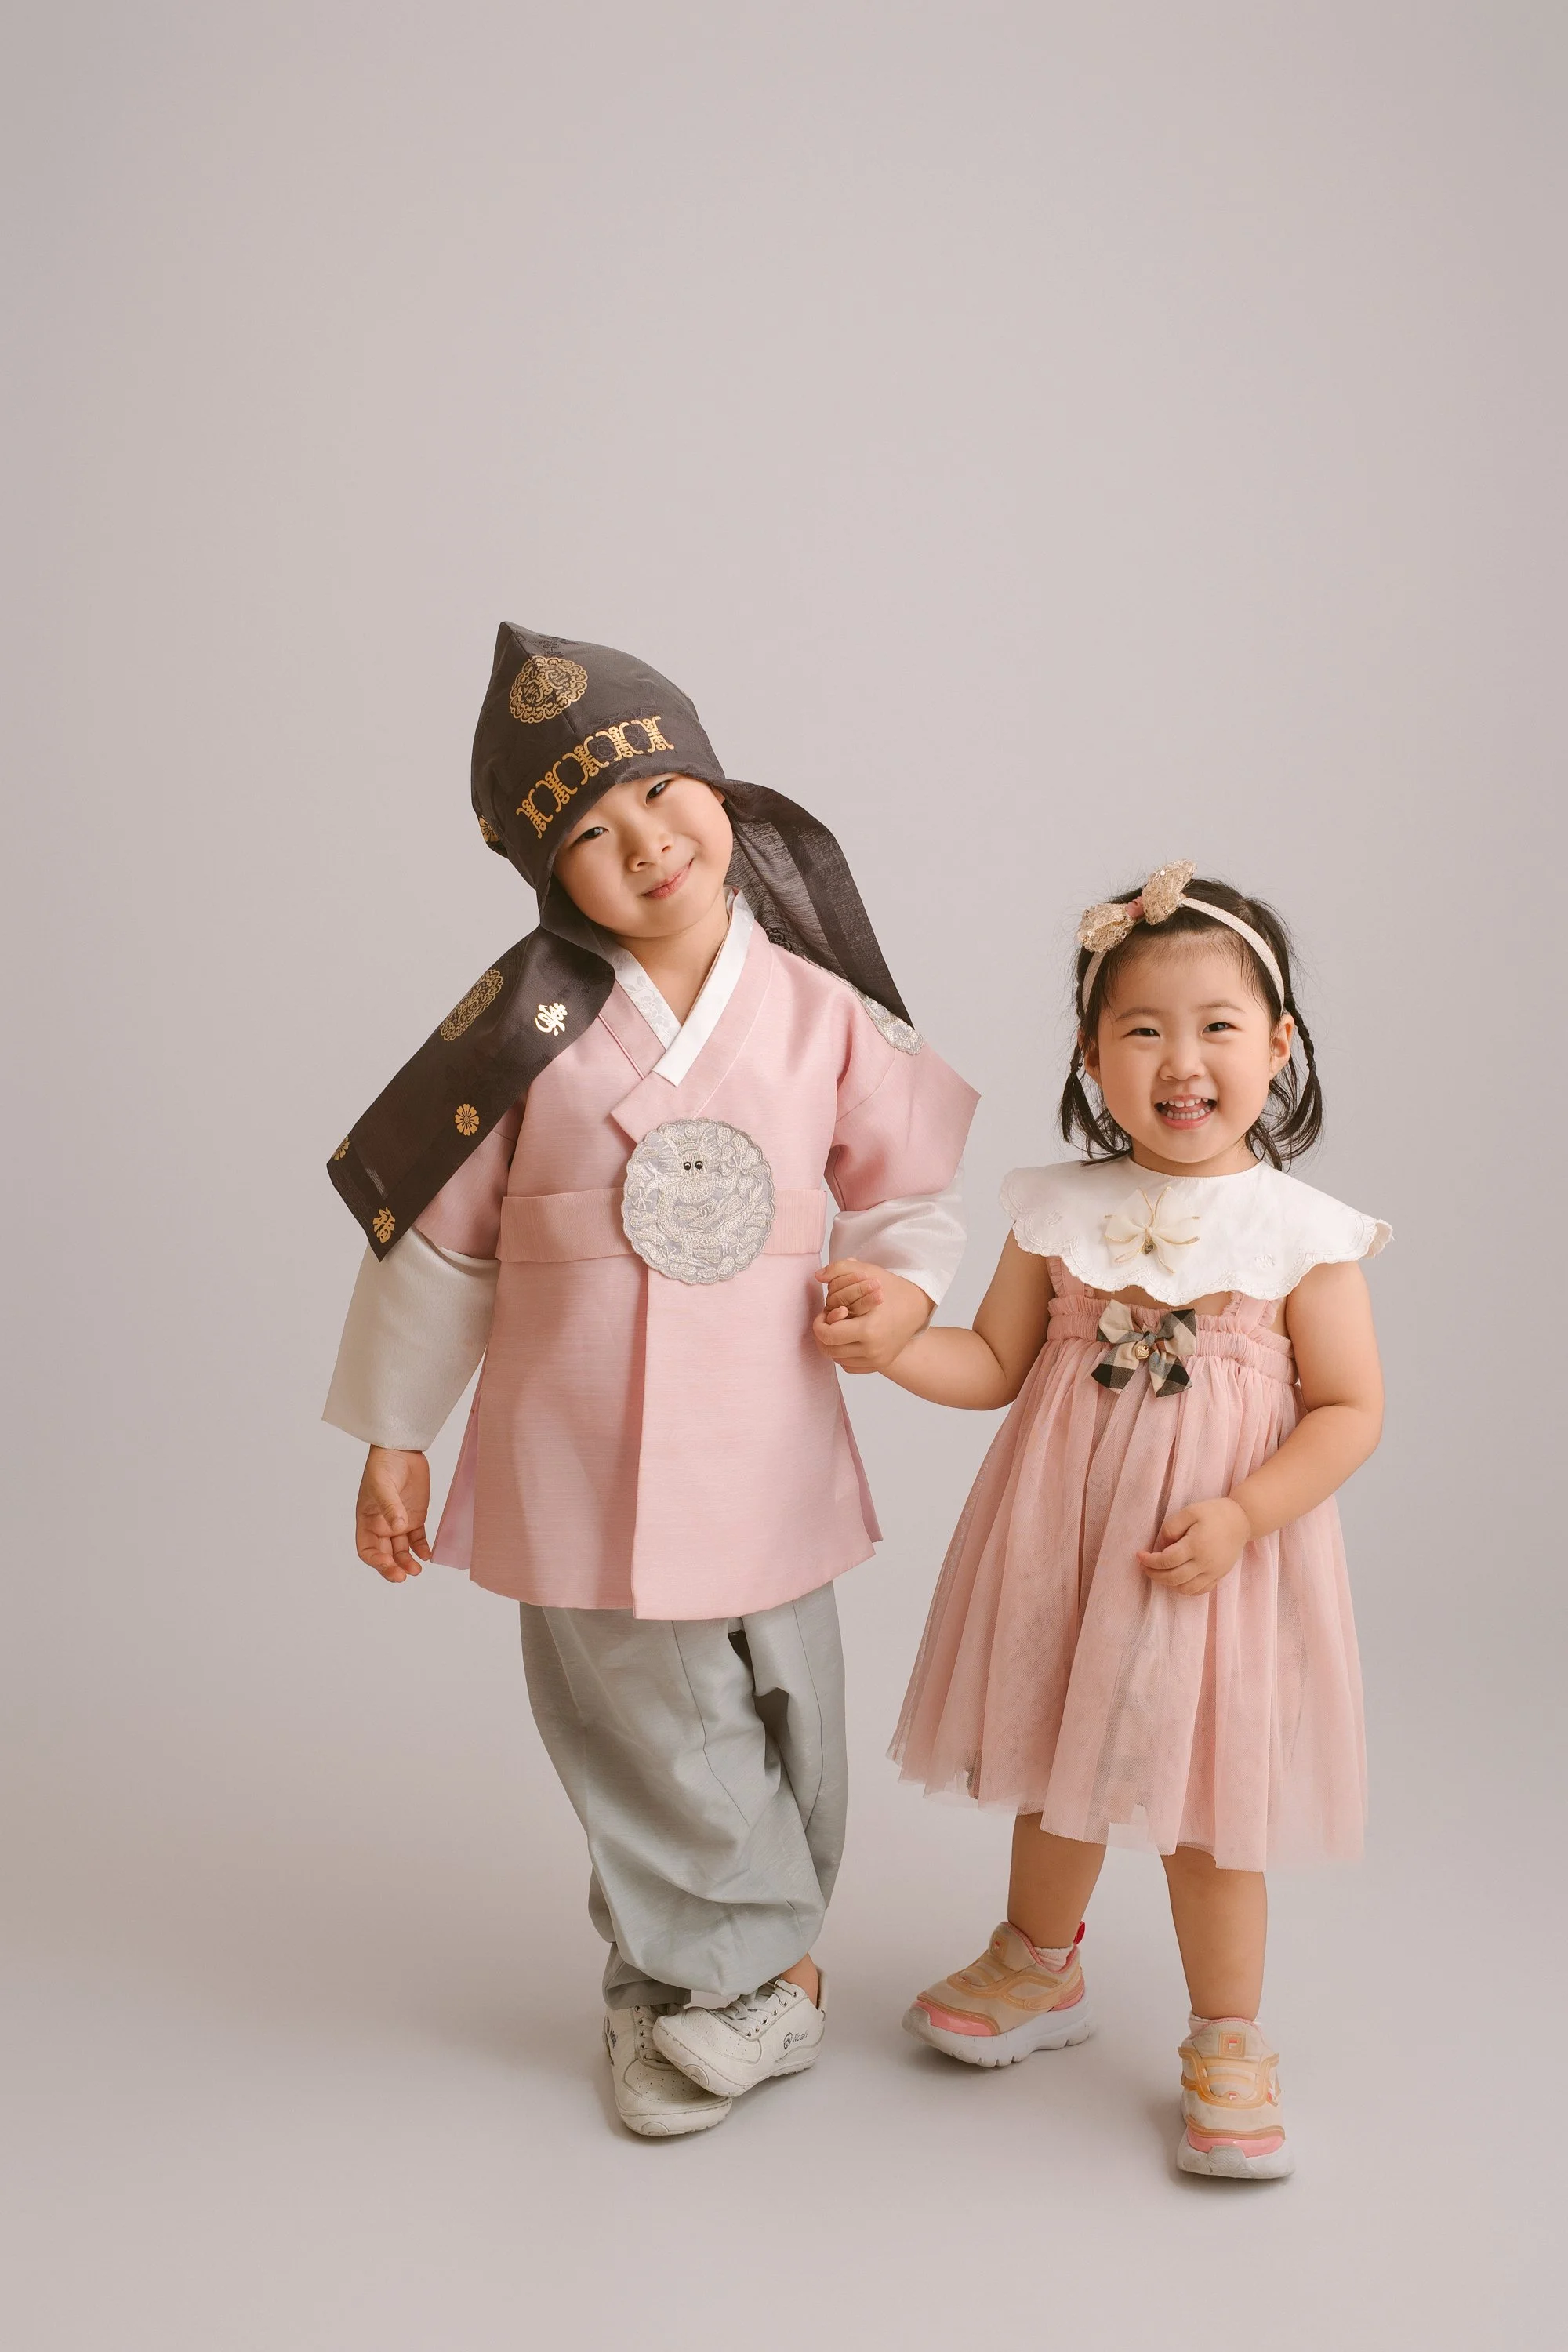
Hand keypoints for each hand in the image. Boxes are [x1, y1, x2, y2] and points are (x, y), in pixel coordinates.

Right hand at [355, 1446, 431, 1581]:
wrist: (402, 1449)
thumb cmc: (383, 1464)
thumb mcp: (382, 1485)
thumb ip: (390, 1506)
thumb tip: (397, 1527)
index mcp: (367, 1521)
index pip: (366, 1549)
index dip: (375, 1560)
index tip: (387, 1564)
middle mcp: (382, 1526)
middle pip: (385, 1555)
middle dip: (392, 1567)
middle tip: (403, 1575)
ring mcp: (399, 1523)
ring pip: (402, 1551)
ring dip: (408, 1562)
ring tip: (417, 1570)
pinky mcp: (416, 1518)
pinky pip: (418, 1540)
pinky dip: (422, 1549)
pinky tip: (427, 1555)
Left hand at [811, 1259, 932, 1373]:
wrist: (917, 1307)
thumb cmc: (891, 1288)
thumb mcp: (867, 1272)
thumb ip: (838, 1269)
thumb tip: (817, 1275)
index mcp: (869, 1329)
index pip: (828, 1335)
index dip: (819, 1324)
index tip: (823, 1313)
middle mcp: (874, 1350)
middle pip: (829, 1350)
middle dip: (822, 1334)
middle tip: (827, 1321)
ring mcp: (877, 1360)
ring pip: (837, 1359)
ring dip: (832, 1344)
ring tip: (838, 1327)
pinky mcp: (879, 1365)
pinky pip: (849, 1366)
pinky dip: (843, 1354)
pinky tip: (847, 1338)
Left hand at [1137, 1496, 1251, 1595]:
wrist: (1242, 1520)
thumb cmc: (1214, 1513)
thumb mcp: (1190, 1512)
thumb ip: (1171, 1527)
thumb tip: (1161, 1545)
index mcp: (1196, 1545)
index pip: (1167, 1561)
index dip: (1149, 1561)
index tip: (1140, 1555)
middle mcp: (1205, 1563)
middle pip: (1173, 1578)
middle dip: (1154, 1575)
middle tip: (1145, 1566)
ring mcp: (1213, 1572)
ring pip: (1185, 1589)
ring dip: (1168, 1584)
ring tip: (1160, 1572)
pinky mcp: (1219, 1576)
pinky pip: (1199, 1591)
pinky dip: (1184, 1589)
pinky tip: (1177, 1579)